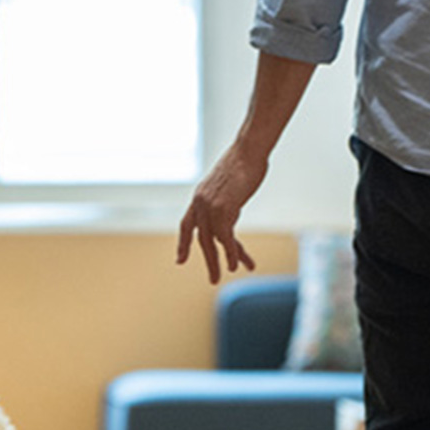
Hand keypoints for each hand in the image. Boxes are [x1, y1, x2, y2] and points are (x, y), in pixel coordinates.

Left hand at [177, 148, 265, 283]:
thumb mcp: (228, 184)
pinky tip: (237, 265)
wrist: (249, 149)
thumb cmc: (245, 161)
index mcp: (199, 197)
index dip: (183, 243)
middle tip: (214, 279)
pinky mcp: (224, 209)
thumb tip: (229, 212)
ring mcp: (210, 207)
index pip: (186, 225)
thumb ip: (224, 200)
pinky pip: (227, 238)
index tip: (180, 260)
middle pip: (201, 239)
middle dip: (209, 260)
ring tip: (231, 273)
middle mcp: (200, 204)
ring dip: (225, 260)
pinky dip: (233, 253)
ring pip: (216, 241)